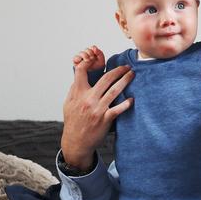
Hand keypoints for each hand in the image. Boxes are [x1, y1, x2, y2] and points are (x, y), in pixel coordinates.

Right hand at [61, 56, 133, 170]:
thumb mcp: (69, 103)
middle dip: (118, 70)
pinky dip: (126, 103)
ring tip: (132, 75)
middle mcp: (88, 99)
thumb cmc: (73, 121)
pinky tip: (132, 99)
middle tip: (126, 67)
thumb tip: (79, 75)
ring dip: (125, 81)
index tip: (96, 57)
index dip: (88, 61)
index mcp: (78, 93)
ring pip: (114, 90)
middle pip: (105, 78)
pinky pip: (118, 109)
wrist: (76, 142)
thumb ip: (74, 89)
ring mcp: (97, 109)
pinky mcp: (105, 119)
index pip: (82, 71)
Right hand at [73, 45, 105, 71]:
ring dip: (84, 55)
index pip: (92, 47)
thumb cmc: (97, 68)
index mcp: (93, 53)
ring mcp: (81, 58)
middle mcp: (87, 54)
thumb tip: (95, 48)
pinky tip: (82, 61)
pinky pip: (75, 58)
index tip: (95, 52)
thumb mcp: (101, 60)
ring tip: (87, 60)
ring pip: (81, 53)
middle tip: (92, 57)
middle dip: (89, 52)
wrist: (94, 76)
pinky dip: (78, 58)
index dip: (93, 48)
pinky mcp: (76, 62)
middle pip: (86, 49)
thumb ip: (99, 53)